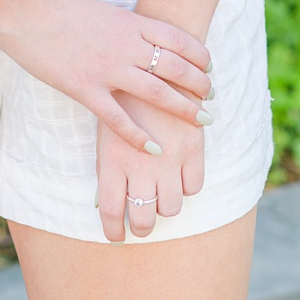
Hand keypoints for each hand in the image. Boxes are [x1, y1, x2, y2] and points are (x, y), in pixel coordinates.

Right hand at [0, 0, 212, 151]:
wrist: (24, 8)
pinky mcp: (84, 88)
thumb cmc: (59, 7)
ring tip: (201, 121)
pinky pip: (117, 118)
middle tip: (212, 99)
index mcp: (132, 22)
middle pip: (177, 67)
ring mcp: (107, 68)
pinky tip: (154, 148)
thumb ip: (125, 28)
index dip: (200, 55)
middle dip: (200, 85)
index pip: (180, 40)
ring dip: (183, 108)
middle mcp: (127, 45)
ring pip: (157, 93)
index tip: (210, 68)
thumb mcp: (104, 12)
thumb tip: (142, 39)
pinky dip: (138, 135)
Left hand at [98, 92, 207, 241]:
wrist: (155, 63)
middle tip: (140, 224)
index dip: (113, 231)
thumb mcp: (107, 132)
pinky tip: (179, 178)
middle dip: (141, 228)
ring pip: (172, 208)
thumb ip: (108, 168)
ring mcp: (170, 158)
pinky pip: (195, 186)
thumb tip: (105, 205)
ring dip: (165, 208)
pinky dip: (187, 188)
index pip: (111, 211)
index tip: (116, 236)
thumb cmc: (123, 98)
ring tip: (161, 199)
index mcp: (112, 161)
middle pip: (143, 218)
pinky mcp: (193, 147)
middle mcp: (141, 165)